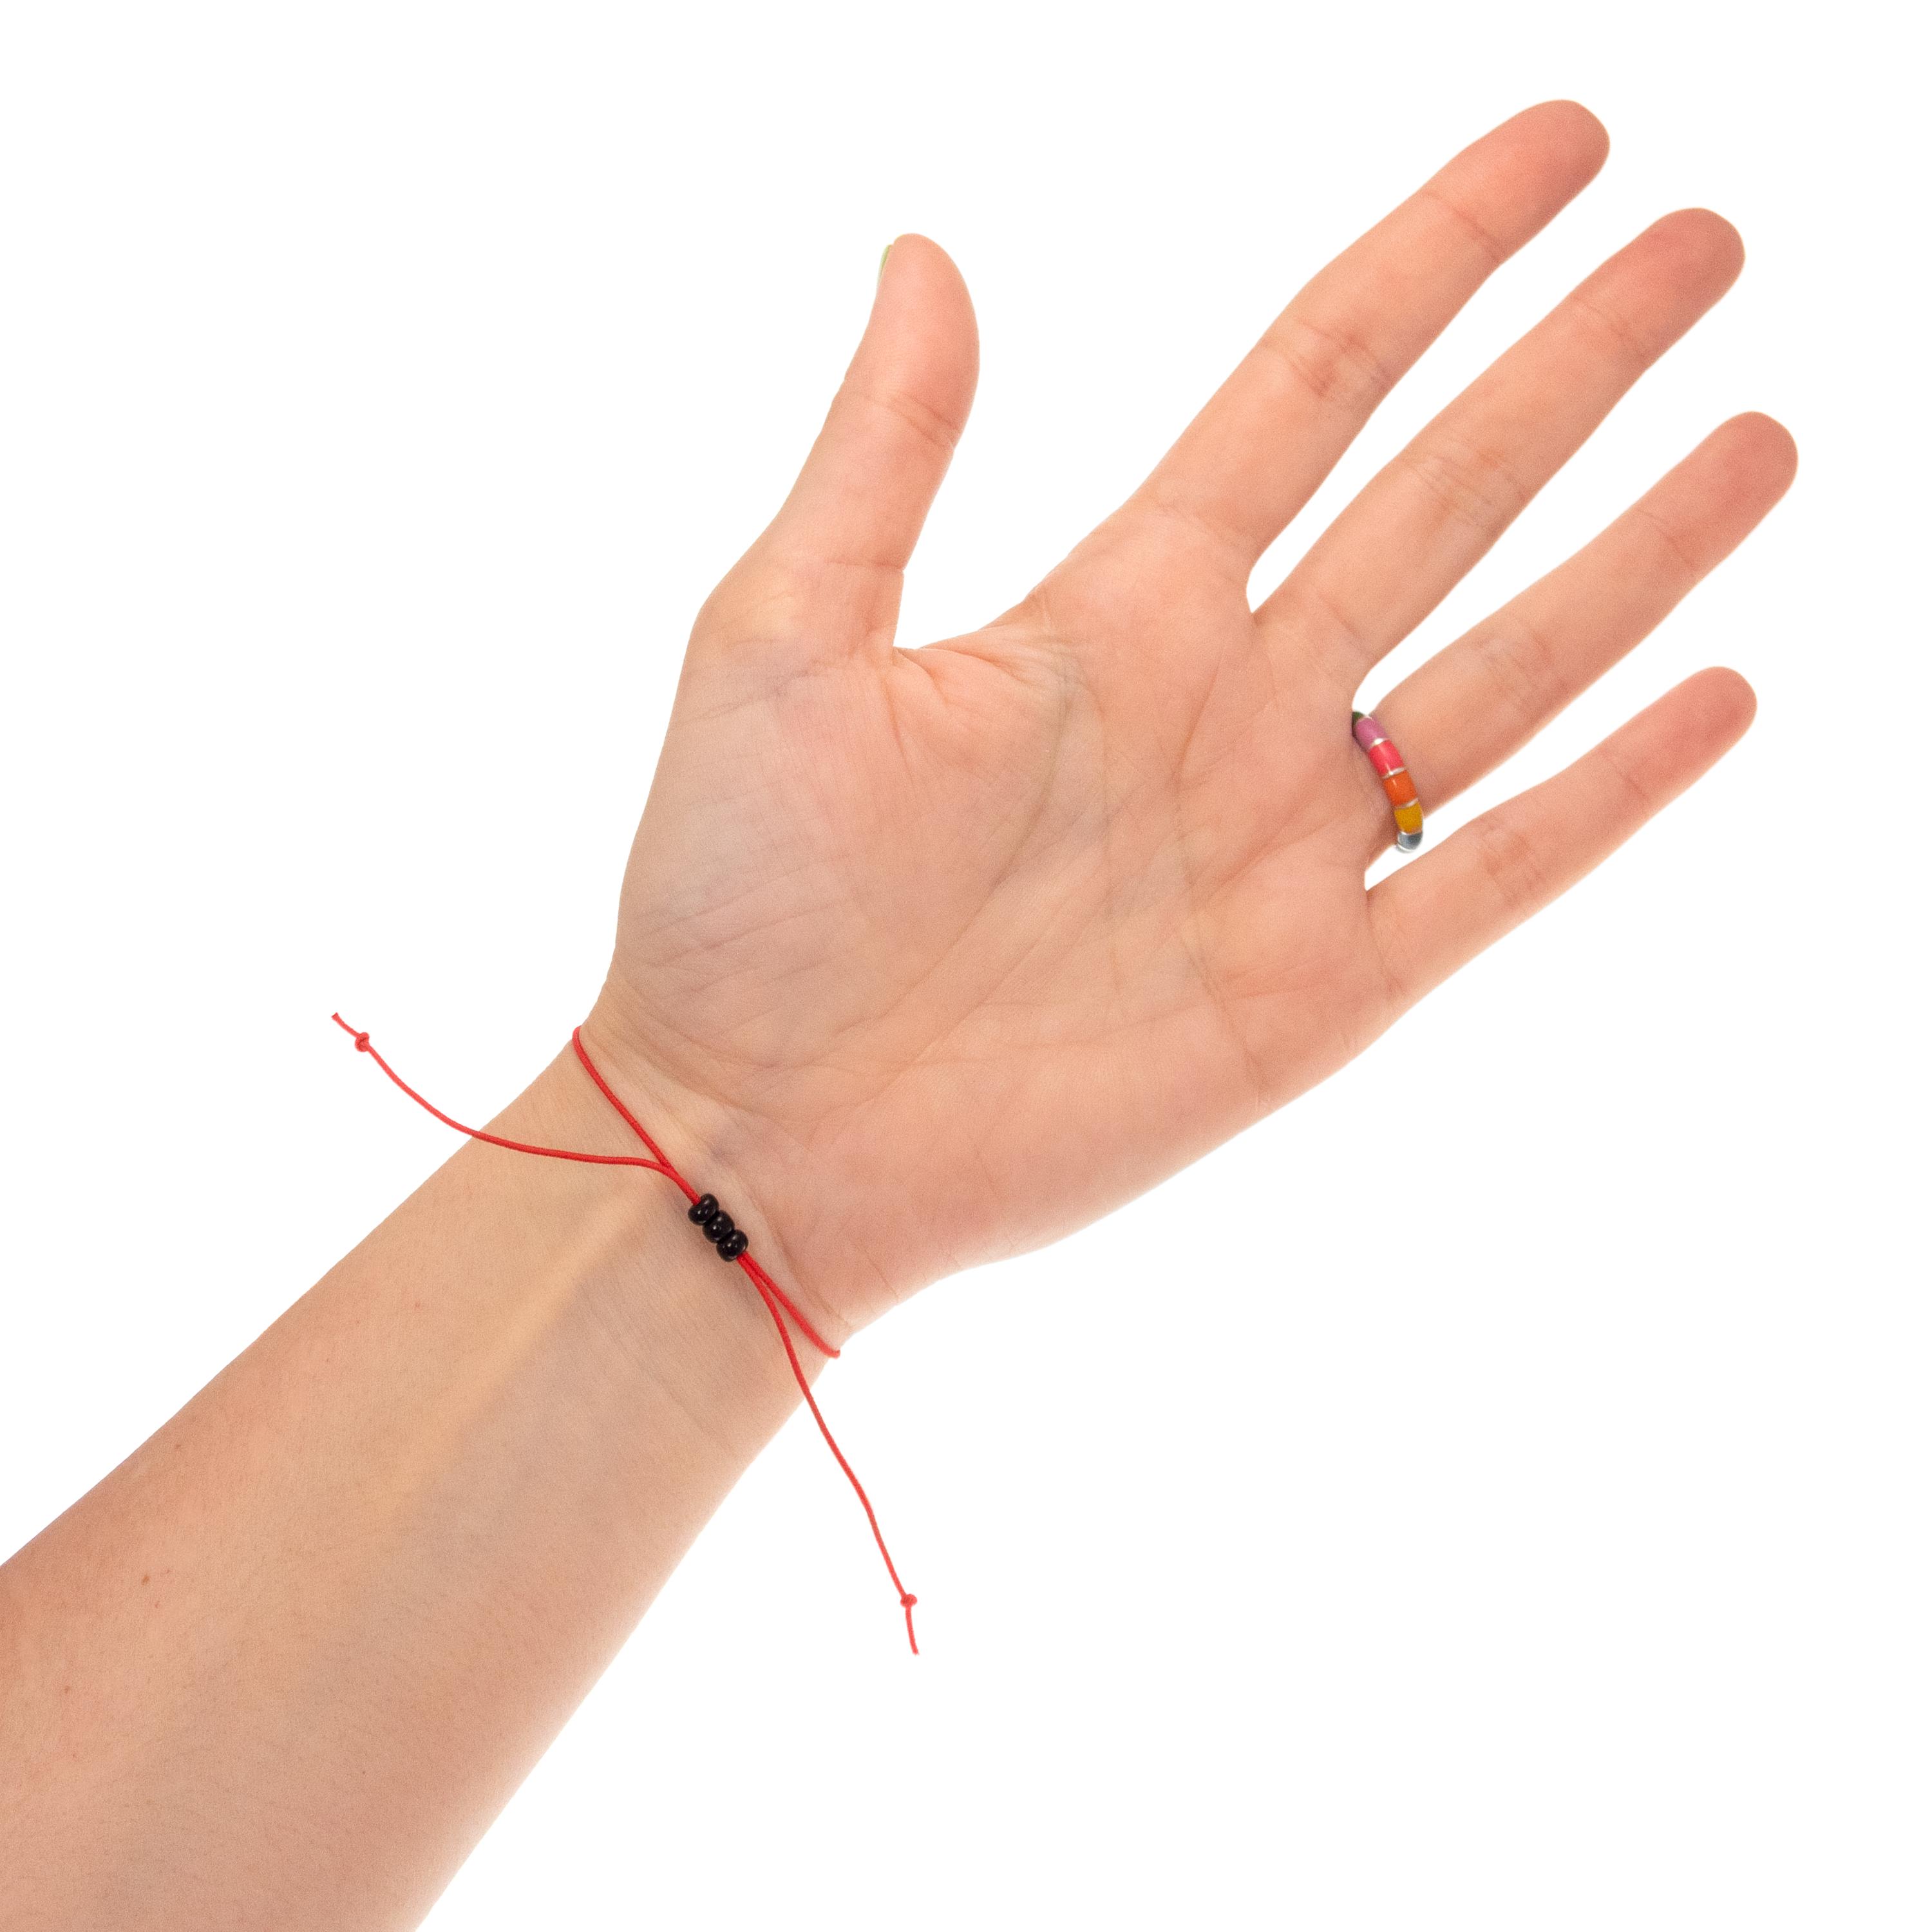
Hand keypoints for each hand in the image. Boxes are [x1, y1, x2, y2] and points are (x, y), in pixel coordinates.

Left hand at [587, 101, 1793, 1336]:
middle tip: (1709, 245)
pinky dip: (1609, 796)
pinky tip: (1719, 697)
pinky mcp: (1312, 997)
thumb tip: (925, 252)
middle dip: (1575, 372)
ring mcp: (1283, 852)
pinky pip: (1492, 877)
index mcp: (1112, 607)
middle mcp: (1224, 707)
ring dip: (1635, 558)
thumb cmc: (736, 893)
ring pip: (1504, 671)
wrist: (752, 1129)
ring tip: (1759, 441)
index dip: (1438, 261)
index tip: (1562, 148)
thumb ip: (882, 453)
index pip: (1313, 385)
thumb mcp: (782, 637)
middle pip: (1442, 499)